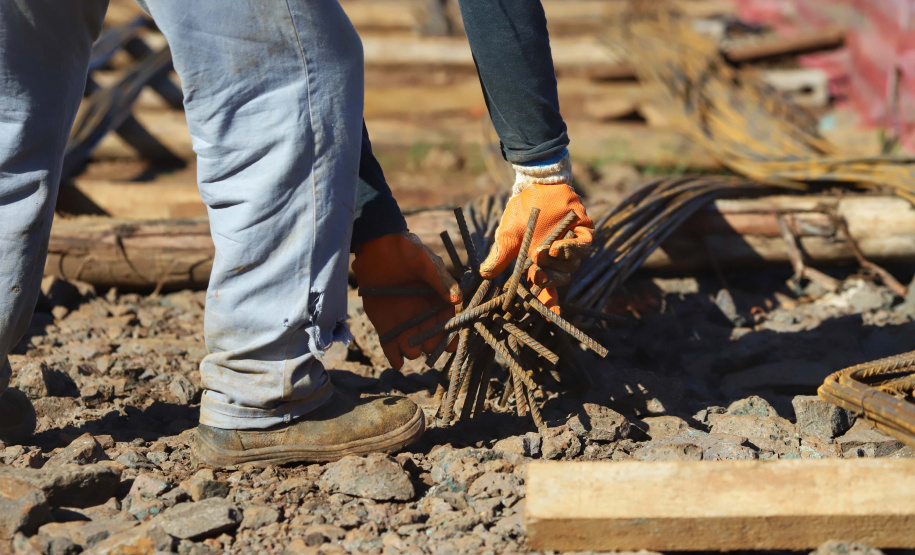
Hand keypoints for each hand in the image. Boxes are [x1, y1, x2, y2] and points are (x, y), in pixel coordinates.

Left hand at [352, 232, 461, 369]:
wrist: (377, 247)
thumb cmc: (407, 253)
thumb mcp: (427, 264)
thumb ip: (441, 282)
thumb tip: (458, 300)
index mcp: (438, 304)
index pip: (448, 326)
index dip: (450, 338)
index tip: (450, 345)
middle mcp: (423, 316)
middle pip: (431, 341)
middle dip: (430, 345)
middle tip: (427, 344)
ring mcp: (404, 321)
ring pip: (412, 347)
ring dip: (412, 350)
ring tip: (410, 346)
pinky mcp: (385, 325)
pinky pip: (391, 347)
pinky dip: (394, 357)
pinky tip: (397, 362)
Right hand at [479, 183, 592, 311]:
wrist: (535, 187)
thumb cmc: (520, 213)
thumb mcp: (506, 236)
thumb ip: (499, 255)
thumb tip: (484, 274)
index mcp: (539, 268)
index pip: (545, 292)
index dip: (548, 306)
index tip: (548, 317)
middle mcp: (558, 262)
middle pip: (558, 281)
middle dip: (547, 279)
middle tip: (535, 273)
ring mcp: (572, 249)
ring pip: (571, 267)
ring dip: (556, 263)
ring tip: (540, 251)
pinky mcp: (583, 234)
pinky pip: (582, 248)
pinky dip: (570, 249)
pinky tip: (557, 246)